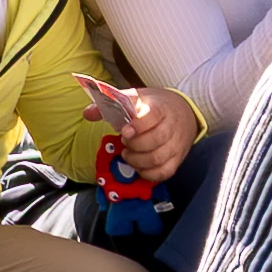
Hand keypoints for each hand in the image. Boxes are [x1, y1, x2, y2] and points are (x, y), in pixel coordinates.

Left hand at [78, 75, 201, 184]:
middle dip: (135, 145)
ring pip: (158, 158)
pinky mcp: (177, 159)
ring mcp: (176, 144)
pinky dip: (148, 173)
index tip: (125, 131)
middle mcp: (172, 126)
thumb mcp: (135, 98)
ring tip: (129, 154)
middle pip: (156, 139)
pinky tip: (139, 166)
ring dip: (138, 160)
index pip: (153, 115)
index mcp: (161, 107)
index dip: (138, 125)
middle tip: (125, 141)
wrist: (184, 111)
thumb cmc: (155, 105)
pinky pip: (164, 172)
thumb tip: (88, 113)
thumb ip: (111, 104)